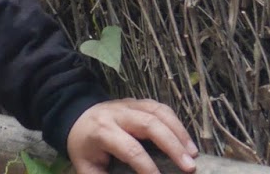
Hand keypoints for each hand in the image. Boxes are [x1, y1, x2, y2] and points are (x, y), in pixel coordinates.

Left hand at [67, 99, 197, 173]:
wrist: (76, 117)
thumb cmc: (84, 147)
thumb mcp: (86, 168)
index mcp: (102, 131)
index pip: (130, 149)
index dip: (147, 167)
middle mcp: (117, 114)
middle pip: (148, 124)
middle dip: (171, 145)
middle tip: (190, 167)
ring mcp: (128, 104)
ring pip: (157, 111)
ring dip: (178, 132)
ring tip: (193, 154)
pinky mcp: (137, 102)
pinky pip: (159, 107)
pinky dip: (175, 122)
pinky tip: (186, 140)